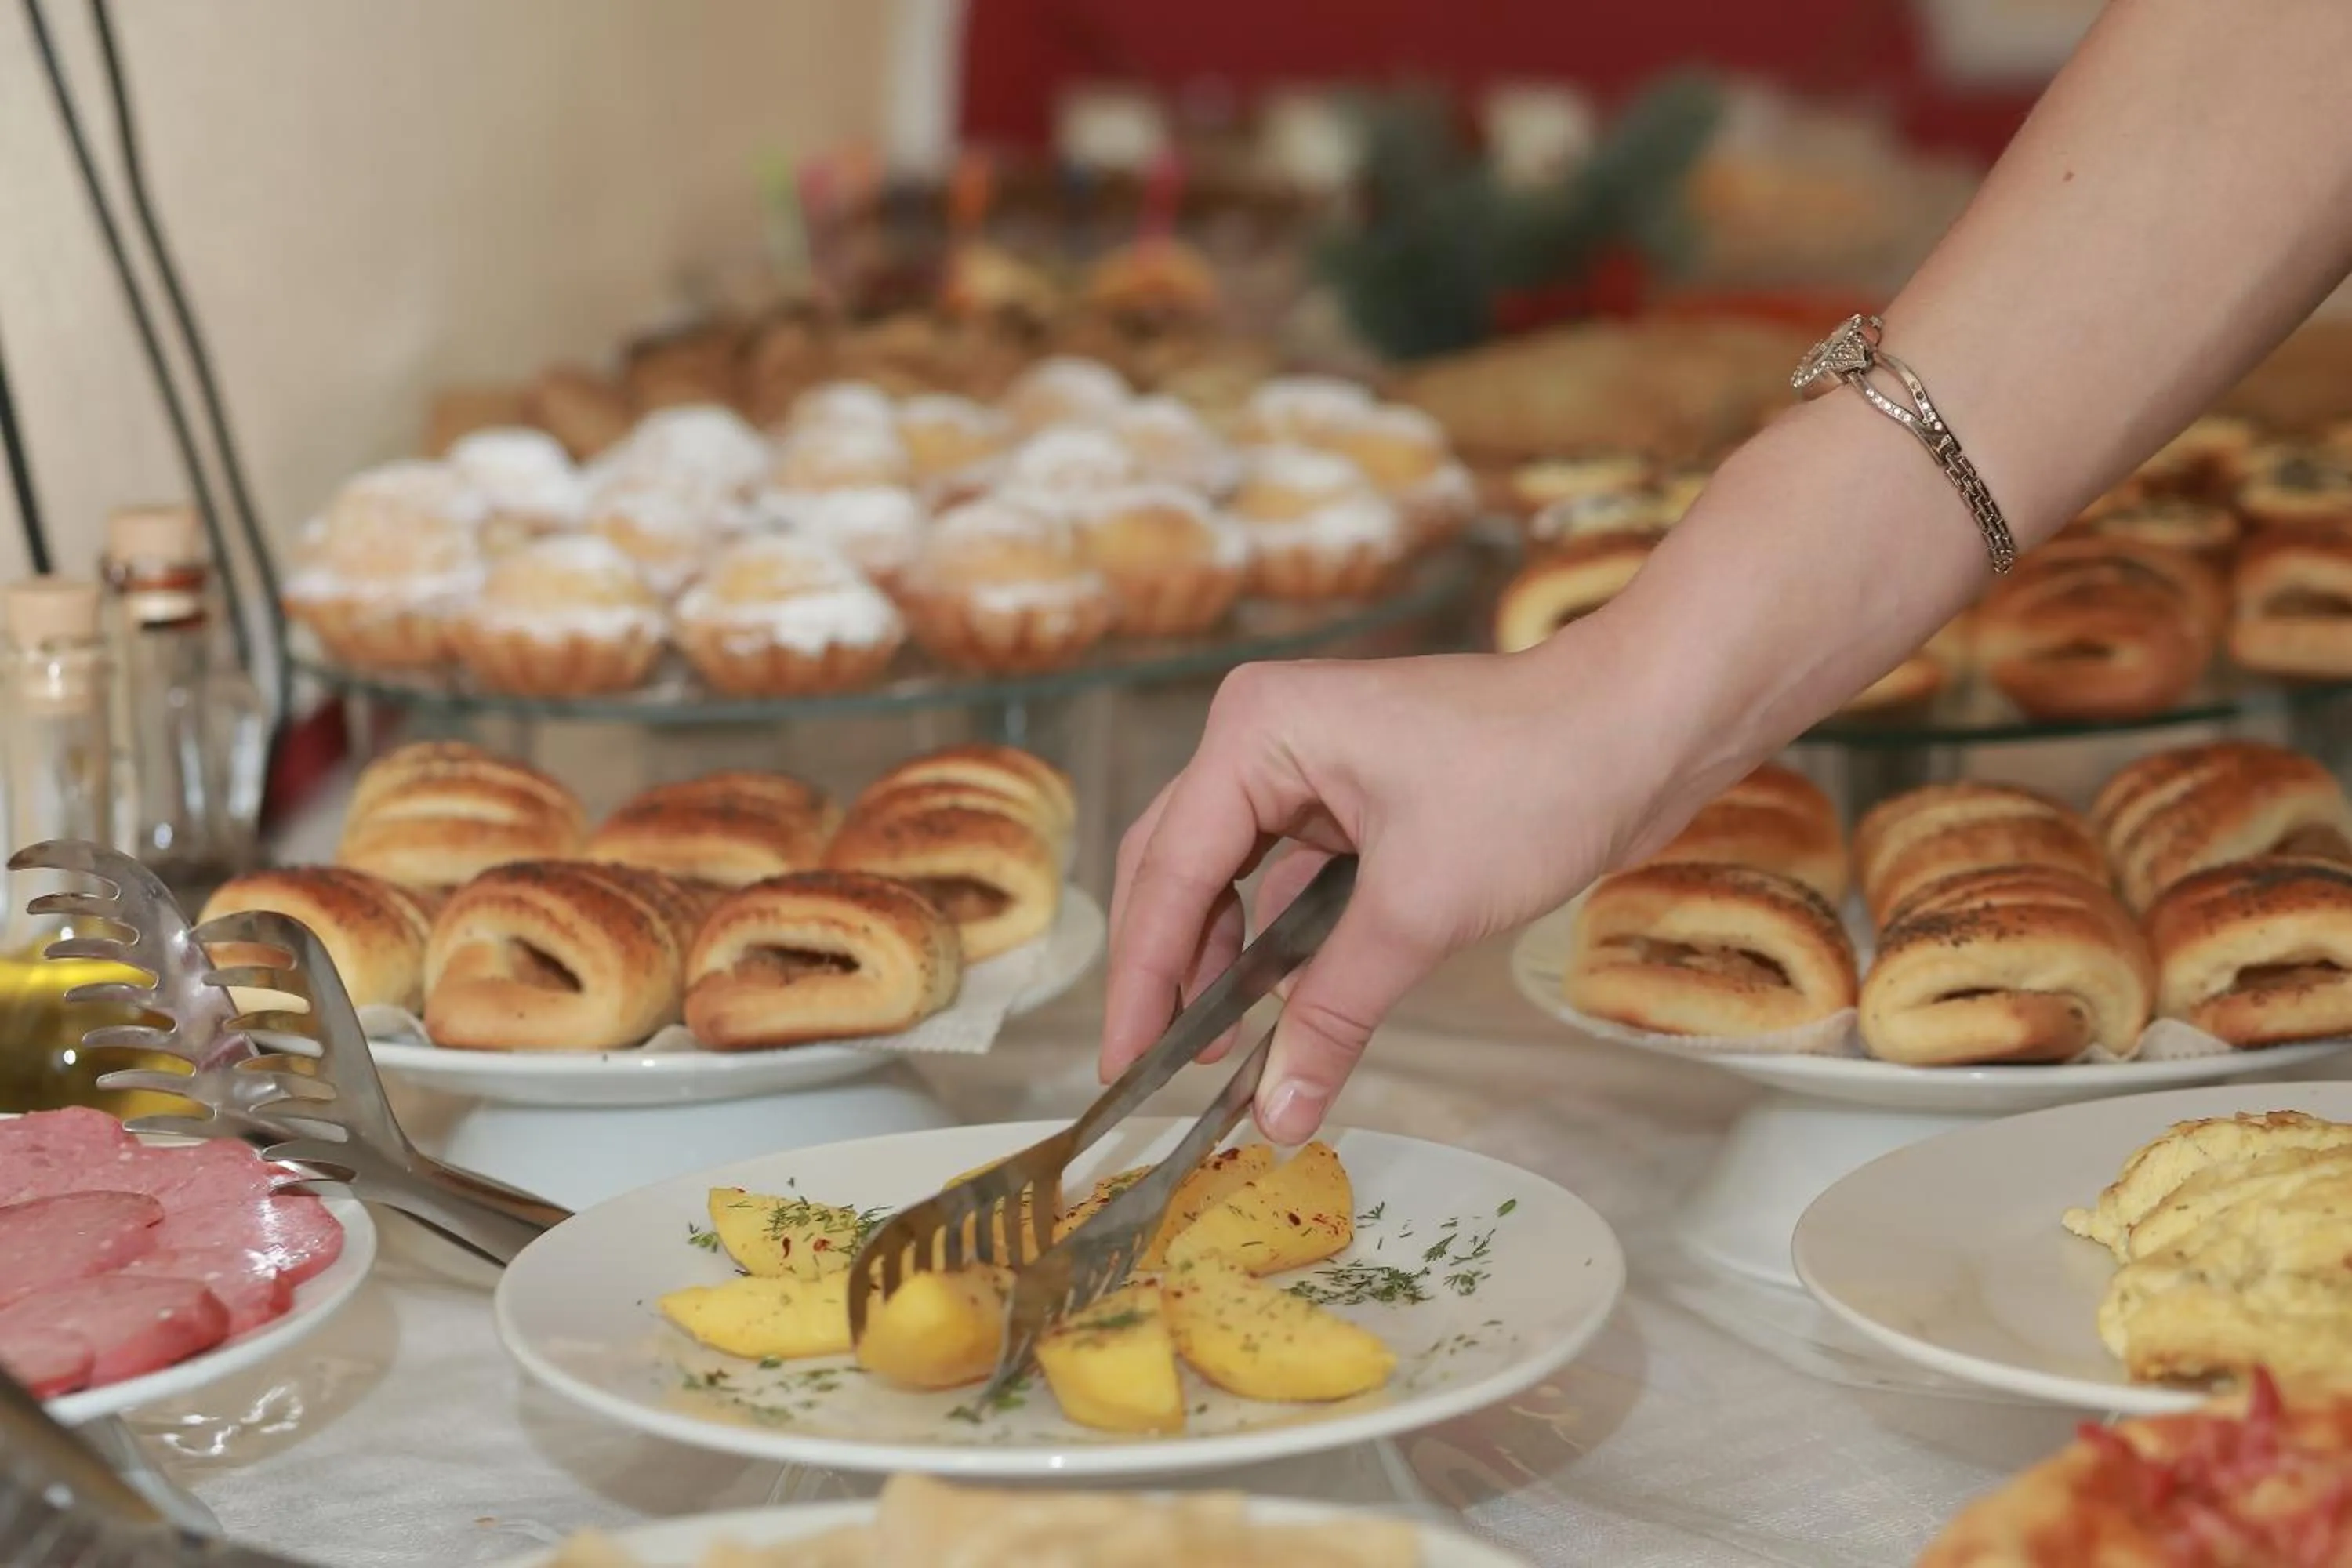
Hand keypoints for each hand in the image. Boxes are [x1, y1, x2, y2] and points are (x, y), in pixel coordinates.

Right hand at [1100, 617, 1720, 1143]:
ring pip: (1234, 879)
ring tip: (1220, 1058)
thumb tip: (1276, 1113)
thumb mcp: (1418, 911)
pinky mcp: (1359, 796)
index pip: (1168, 871)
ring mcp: (1313, 765)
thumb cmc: (1535, 780)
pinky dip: (1283, 945)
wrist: (1648, 726)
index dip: (1144, 981)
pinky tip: (1281, 1012)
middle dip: (1173, 973)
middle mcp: (1266, 737)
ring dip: (1228, 964)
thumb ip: (1332, 1013)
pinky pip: (1291, 880)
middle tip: (1159, 1072)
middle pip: (1181, 869)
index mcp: (1255, 733)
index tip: (1125, 1067)